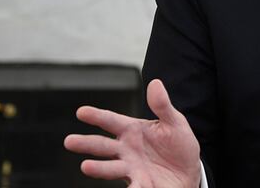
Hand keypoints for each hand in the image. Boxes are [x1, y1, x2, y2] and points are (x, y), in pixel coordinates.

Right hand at [64, 79, 201, 187]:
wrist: (189, 171)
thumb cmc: (178, 144)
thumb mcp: (174, 122)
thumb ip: (162, 105)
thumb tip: (155, 83)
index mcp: (132, 130)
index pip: (111, 121)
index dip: (97, 116)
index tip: (81, 111)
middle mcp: (126, 150)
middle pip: (102, 146)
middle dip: (86, 143)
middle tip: (69, 141)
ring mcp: (131, 168)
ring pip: (110, 168)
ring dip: (98, 168)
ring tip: (86, 166)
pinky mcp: (141, 184)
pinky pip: (134, 187)